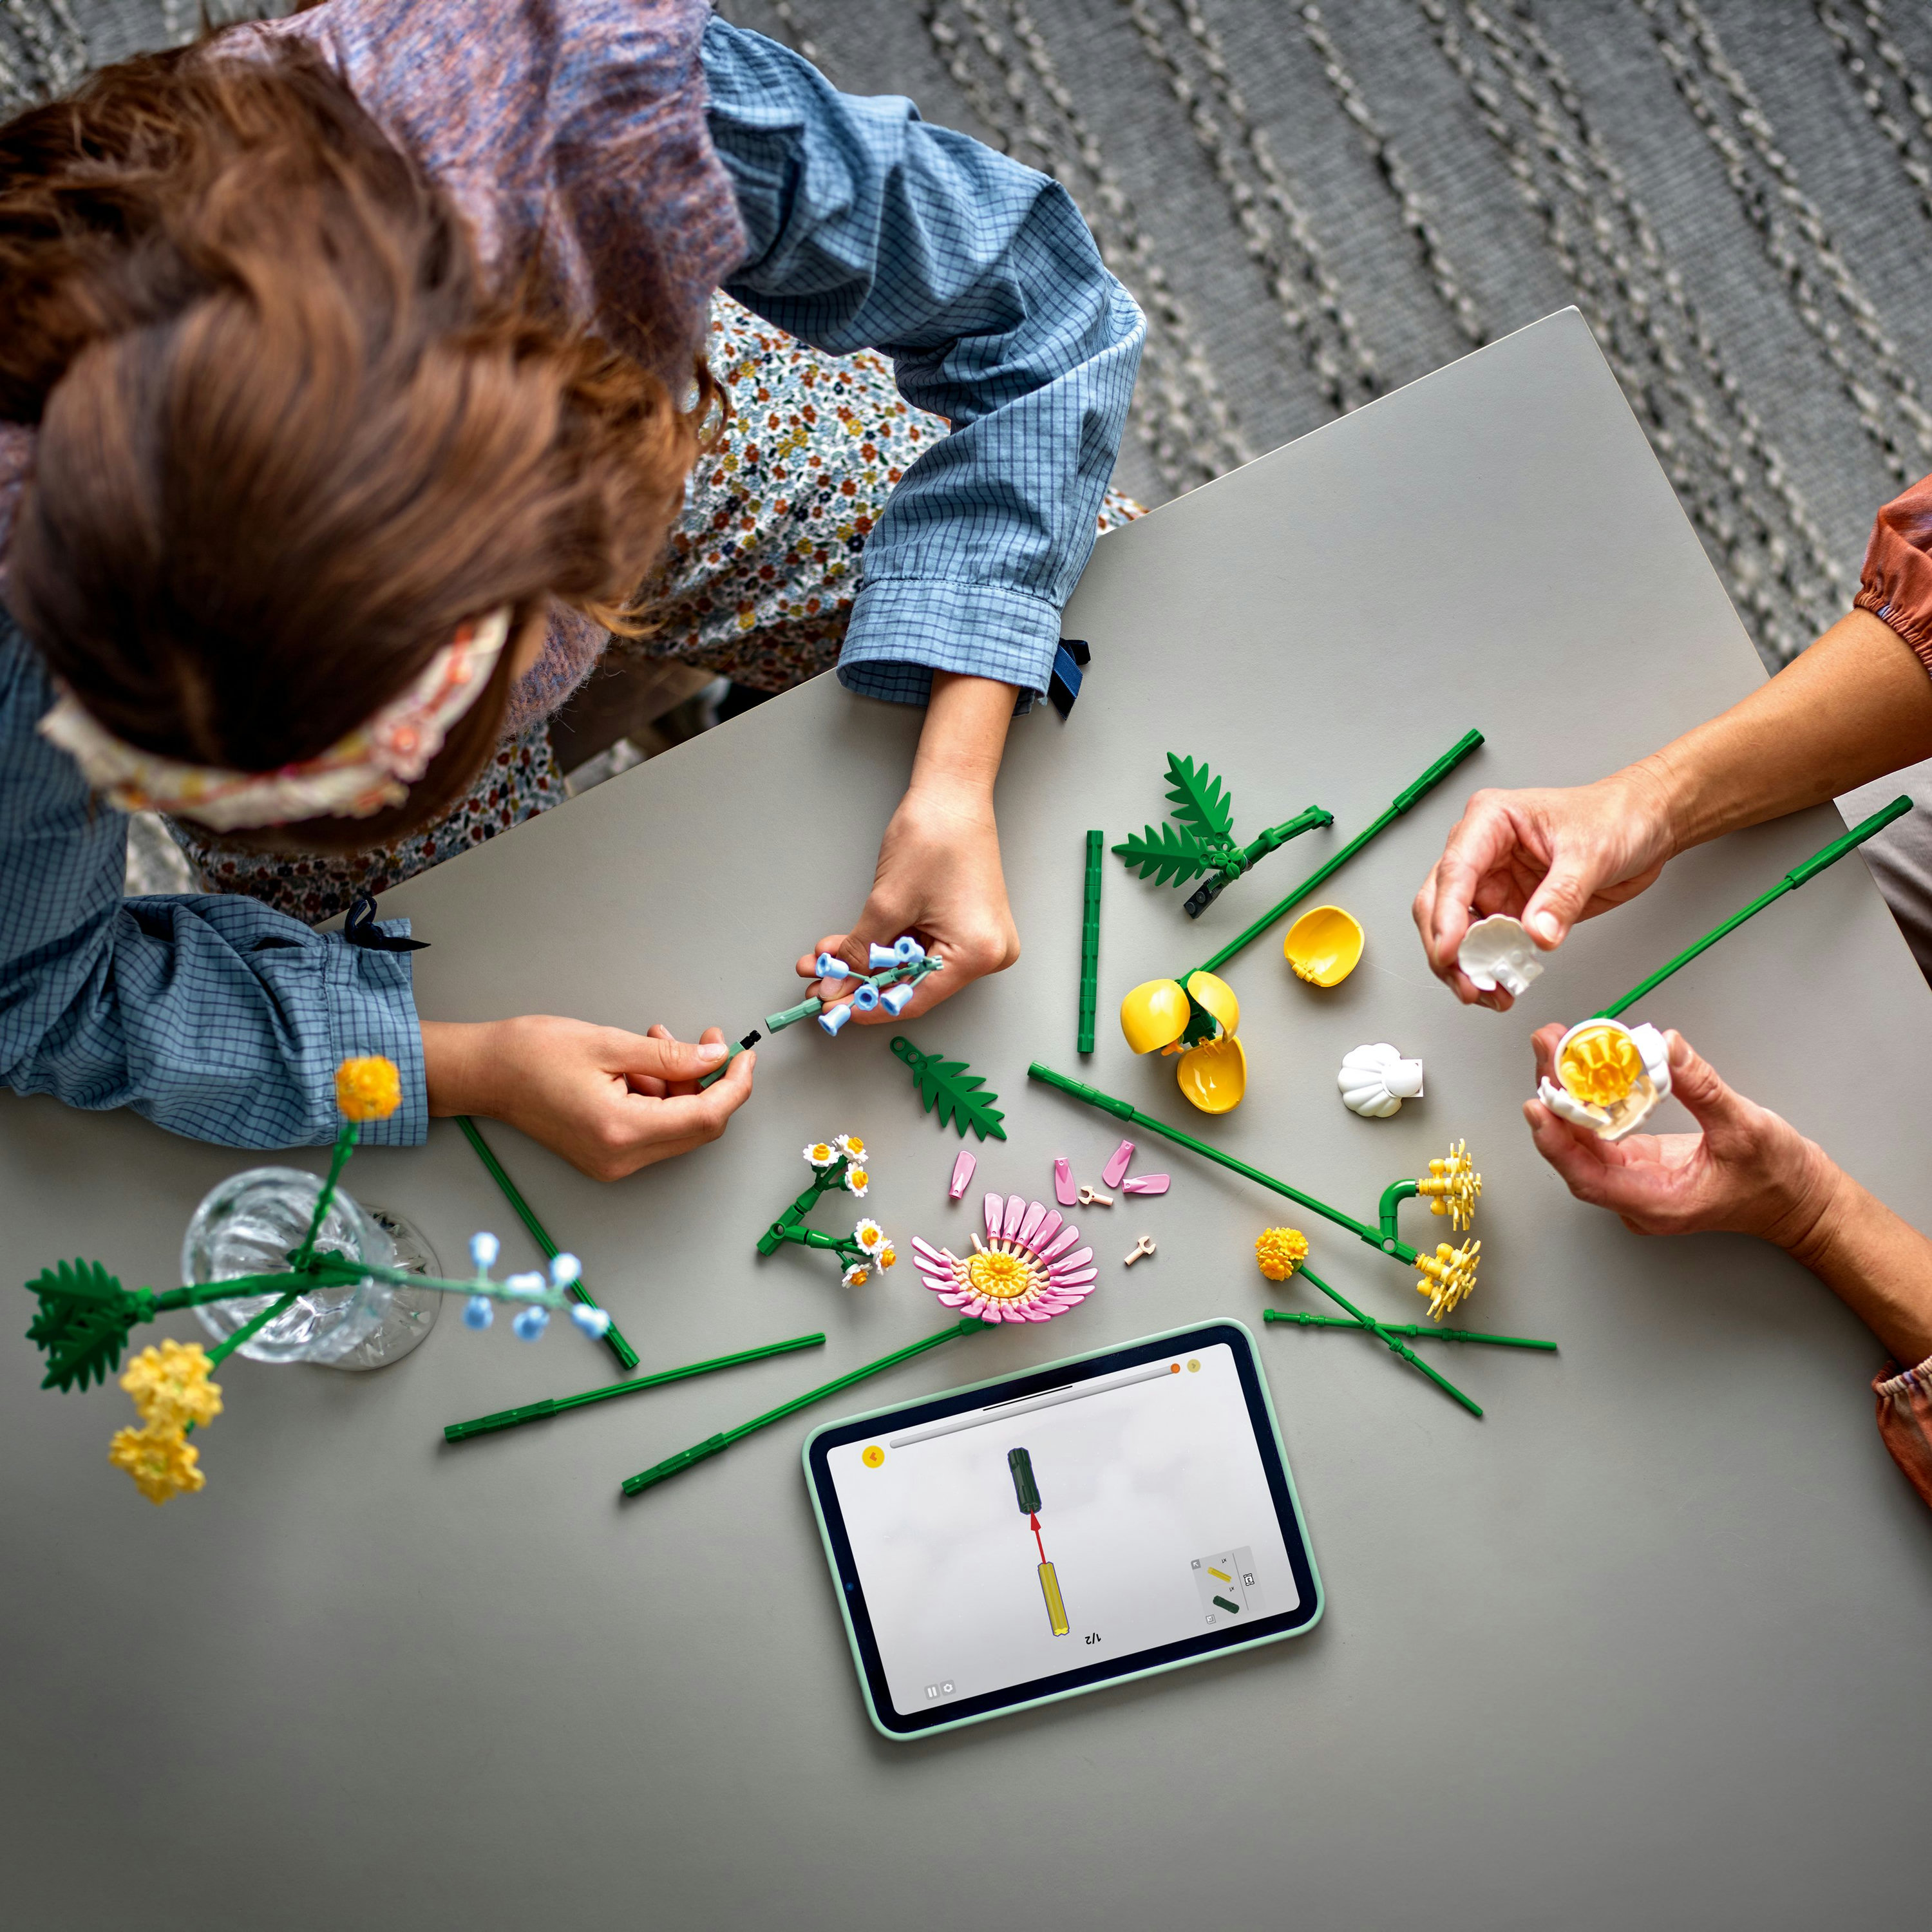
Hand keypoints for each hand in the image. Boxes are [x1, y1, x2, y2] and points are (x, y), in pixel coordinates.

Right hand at [423, 1016, 753, 1181]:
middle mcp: (621, 1158)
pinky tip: (640, 1063)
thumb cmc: (532, 1054)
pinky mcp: (605, 1155)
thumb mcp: (609, 1043)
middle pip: (697, 1127)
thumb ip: (670, 1056)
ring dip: (679, 1084)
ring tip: (656, 1040)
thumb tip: (715, 1060)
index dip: (735, 1086)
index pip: (706, 1117)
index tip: (744, 1056)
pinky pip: (654, 1128)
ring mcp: (612, 1162)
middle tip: (707, 1041)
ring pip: (676, 1126)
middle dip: (710, 1082)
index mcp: (622, 1131)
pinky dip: (659, 1095)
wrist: (485, 1074)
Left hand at [797, 670, 1020, 1026]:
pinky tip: (850, 946)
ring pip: (912, 965)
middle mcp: (988, 953)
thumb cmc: (933, 836)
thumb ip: (858, 951)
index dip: (868, 1006)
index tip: (833, 1011)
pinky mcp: (968, 926)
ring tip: (824, 960)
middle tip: (821, 985)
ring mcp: (980, 940)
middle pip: (913, 983)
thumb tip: (834, 984)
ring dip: (867, 962)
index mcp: (978, 953)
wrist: (952, 793)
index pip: (915, 999)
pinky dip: (886, 946)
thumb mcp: (887, 903)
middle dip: (861, 981)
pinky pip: (922, 947)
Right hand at [1413, 768, 1678, 1007]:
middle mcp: (1482, 852)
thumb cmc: (1616, 817)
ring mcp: (1492, 882)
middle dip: (1447, 949)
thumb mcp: (1591, 854)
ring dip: (1466, 966)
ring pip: (1456, 930)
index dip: (1447, 915)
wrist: (1645, 825)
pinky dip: (1489, 968)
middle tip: (1468, 983)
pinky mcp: (1508, 908)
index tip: (1450, 952)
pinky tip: (1500, 986)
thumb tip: (1536, 935)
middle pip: (1440, 904)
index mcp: (1491, 821)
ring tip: (1486, 992)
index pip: (1455, 871)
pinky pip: (1486, 945)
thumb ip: (1561, 896)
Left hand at [1523, 1025, 1835, 1244]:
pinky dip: (1593, 1099)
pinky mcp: (1642, 1161)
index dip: (1556, 1142)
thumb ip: (1701, 1088)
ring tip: (1558, 1045)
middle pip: (1577, 1151)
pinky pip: (1604, 1131)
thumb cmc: (1779, 1178)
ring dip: (1570, 1093)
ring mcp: (1637, 1179)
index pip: (1587, 1178)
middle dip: (1557, 1099)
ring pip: (1586, 1138)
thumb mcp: (1745, 1127)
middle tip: (1547, 1047)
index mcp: (1657, 1202)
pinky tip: (1584, 1066)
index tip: (1537, 1104)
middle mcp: (1637, 1196)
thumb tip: (1664, 1046)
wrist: (1802, 1201)